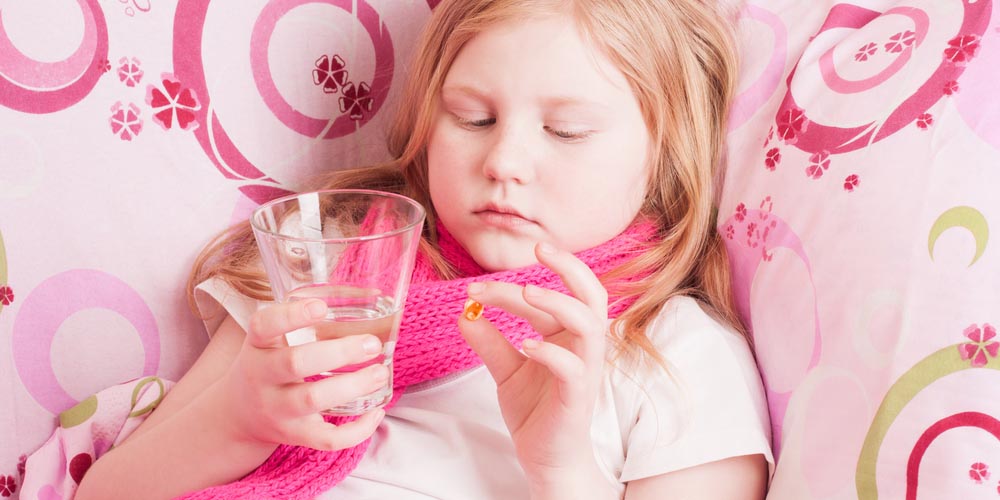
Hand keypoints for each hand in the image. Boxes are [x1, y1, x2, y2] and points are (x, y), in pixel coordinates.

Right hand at [209, 300, 386, 450]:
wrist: (237, 416)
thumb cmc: (267, 365)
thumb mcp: (268, 340)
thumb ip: (301, 318)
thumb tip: (371, 293)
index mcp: (257, 346)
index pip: (264, 326)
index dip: (291, 316)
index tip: (321, 307)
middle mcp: (262, 377)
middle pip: (296, 363)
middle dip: (338, 352)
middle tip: (371, 343)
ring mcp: (276, 409)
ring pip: (313, 400)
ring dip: (352, 386)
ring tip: (380, 373)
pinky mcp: (293, 435)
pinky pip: (326, 438)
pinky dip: (357, 430)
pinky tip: (377, 412)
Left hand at [458, 243, 612, 495]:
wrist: (545, 459)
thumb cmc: (535, 411)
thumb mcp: (505, 370)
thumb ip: (489, 342)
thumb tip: (463, 312)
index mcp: (566, 334)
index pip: (546, 297)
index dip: (509, 288)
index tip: (473, 290)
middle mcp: (581, 346)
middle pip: (591, 293)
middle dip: (569, 266)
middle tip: (539, 247)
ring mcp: (585, 370)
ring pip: (590, 324)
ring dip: (560, 302)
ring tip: (528, 291)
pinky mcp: (578, 396)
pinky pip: (574, 368)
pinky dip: (551, 352)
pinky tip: (525, 346)